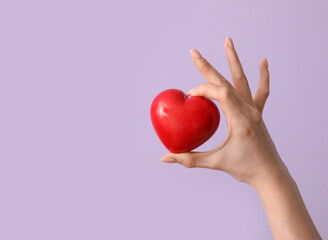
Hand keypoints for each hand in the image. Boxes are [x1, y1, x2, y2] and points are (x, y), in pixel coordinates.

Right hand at [161, 37, 287, 187]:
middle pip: (227, 81)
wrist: (271, 175)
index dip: (203, 90)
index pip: (221, 93)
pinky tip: (263, 62)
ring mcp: (255, 111)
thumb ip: (190, 159)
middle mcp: (249, 111)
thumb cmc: (245, 169)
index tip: (190, 96)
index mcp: (241, 120)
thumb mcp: (216, 163)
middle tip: (194, 51)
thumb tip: (165, 157)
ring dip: (234, 60)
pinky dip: (262, 76)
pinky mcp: (257, 114)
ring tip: (227, 41)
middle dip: (207, 67)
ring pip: (243, 80)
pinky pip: (261, 91)